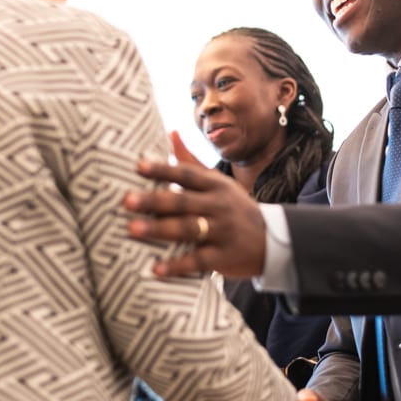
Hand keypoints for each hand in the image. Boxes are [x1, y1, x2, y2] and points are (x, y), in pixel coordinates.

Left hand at [124, 131, 266, 277]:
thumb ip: (190, 161)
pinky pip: (198, 261)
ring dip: (159, 230)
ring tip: (132, 230)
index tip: (138, 166)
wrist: (273, 240)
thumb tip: (171, 132)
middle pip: (183, 201)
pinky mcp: (223, 257)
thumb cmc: (233, 207)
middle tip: (126, 200)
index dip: (163, 169)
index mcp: (214, 185)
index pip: (186, 174)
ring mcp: (222, 231)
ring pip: (188, 229)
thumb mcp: (217, 183)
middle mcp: (218, 205)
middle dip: (154, 200)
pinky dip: (177, 266)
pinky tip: (155, 269)